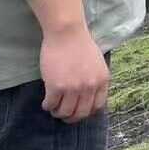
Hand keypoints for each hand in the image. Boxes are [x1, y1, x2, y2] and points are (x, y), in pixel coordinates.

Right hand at [24, 0, 109, 121]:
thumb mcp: (97, 64)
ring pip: (65, 112)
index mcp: (102, 81)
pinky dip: (48, 106)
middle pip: (81, 113)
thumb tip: (89, 96)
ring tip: (54, 108)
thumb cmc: (80, 44)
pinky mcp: (56, 87)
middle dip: (71, 117)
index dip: (86, 111)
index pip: (97, 106)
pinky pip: (51, 104)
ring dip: (58, 113)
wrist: (67, 32)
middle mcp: (90, 87)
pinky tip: (46, 103)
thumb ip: (95, 79)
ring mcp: (73, 88)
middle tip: (64, 115)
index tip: (79, 111)